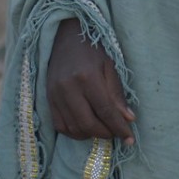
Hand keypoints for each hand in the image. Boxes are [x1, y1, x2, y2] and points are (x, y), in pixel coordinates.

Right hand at [46, 18, 134, 145]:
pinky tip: (85, 127)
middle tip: (116, 133)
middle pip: (88, 124)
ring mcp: (55, 95)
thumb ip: (117, 95)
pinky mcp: (48, 99)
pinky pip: (60, 126)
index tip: (130, 140)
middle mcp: (69, 88)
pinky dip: (74, 132)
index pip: (106, 111)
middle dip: (105, 133)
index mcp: (88, 77)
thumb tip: (128, 120)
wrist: (65, 38)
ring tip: (102, 129)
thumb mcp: (110, 67)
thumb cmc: (91, 51)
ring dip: (90, 134)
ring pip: (74, 128)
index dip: (119, 128)